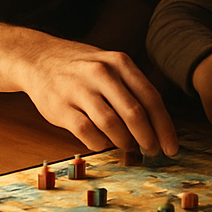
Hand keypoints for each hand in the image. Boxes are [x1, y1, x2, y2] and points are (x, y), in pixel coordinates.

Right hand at [0, 18, 177, 155]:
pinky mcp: (61, 107)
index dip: (164, 125)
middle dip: (148, 138)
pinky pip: (87, 132)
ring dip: (124, 142)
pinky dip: (99, 143)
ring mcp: (80, 89)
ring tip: (129, 148)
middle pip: (134, 113)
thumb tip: (158, 125)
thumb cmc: (83, 67)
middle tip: (153, 152)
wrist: (38, 58)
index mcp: (120, 63)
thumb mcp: (111, 65)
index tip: (172, 146)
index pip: (151, 97)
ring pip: (111, 124)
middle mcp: (102, 73)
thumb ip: (132, 89)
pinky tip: (103, 143)